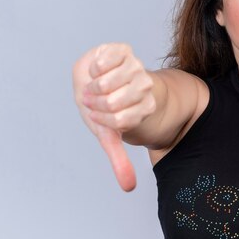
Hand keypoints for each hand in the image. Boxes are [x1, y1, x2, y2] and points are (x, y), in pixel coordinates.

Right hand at [72, 43, 155, 191]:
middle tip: (94, 100)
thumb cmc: (103, 107)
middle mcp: (146, 86)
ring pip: (107, 83)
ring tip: (94, 86)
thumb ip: (119, 159)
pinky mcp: (123, 50)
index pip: (121, 121)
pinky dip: (93, 68)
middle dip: (95, 103)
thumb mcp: (107, 133)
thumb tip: (129, 188)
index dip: (102, 119)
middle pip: (114, 103)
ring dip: (92, 86)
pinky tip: (97, 70)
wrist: (97, 78)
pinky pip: (104, 62)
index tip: (99, 115)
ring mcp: (136, 66)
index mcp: (145, 107)